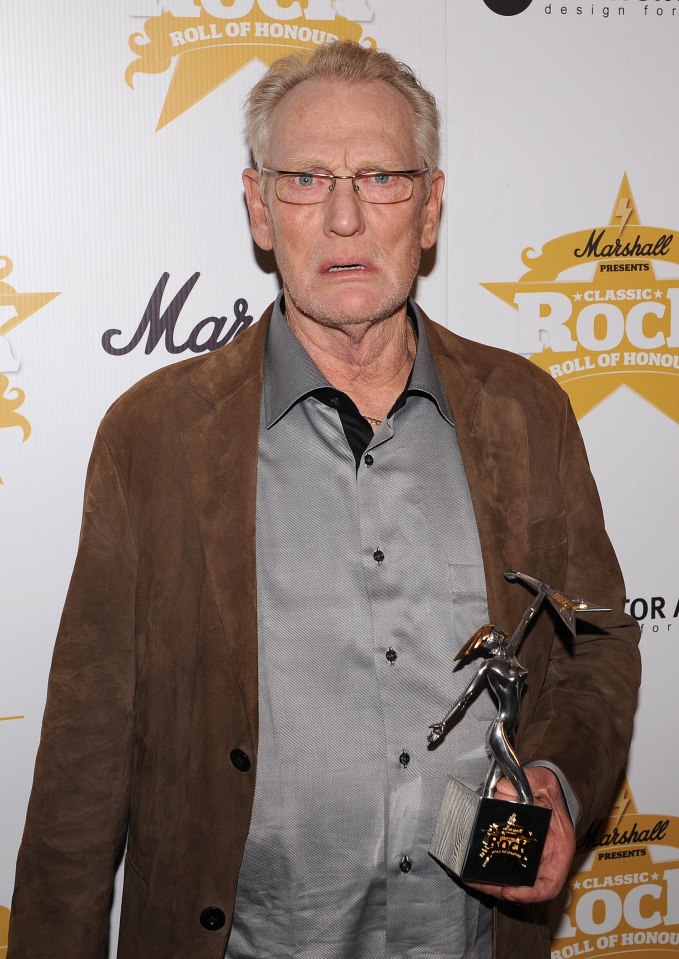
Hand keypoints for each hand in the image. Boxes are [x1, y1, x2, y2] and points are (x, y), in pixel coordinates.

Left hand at [465, 766, 575, 903]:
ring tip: (472, 879)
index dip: (531, 894)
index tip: (510, 892)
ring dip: (491, 884)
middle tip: (480, 883)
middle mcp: (546, 858)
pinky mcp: (515, 851)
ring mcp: (530, 857)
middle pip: (526, 887)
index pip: (551, 884)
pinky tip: (473, 868)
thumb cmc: (548, 788)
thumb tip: (504, 788)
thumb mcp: (544, 781)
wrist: (543, 786)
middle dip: (501, 889)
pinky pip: (504, 867)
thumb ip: (529, 781)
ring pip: (512, 880)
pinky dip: (490, 871)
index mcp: (560, 847)